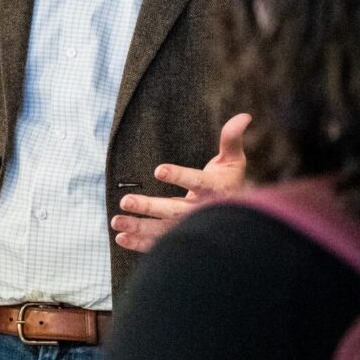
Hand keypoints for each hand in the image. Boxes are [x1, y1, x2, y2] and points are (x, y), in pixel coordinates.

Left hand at [111, 112, 250, 252]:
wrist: (239, 217)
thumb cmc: (231, 182)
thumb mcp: (234, 160)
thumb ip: (231, 139)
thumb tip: (244, 116)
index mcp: (216, 189)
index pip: (198, 182)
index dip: (179, 175)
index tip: (158, 169)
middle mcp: (202, 211)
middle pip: (174, 210)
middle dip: (150, 207)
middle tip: (125, 201)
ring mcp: (190, 226)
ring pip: (163, 230)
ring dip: (139, 226)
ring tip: (115, 220)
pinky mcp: (180, 236)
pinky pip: (160, 243)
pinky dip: (140, 243)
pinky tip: (120, 237)